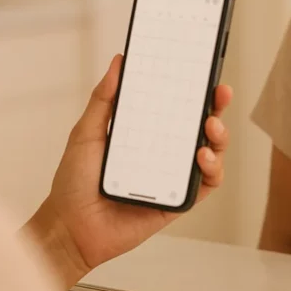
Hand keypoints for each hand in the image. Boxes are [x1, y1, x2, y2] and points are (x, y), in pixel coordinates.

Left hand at [25, 54, 231, 289]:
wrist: (69, 229)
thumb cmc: (74, 183)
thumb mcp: (87, 132)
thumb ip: (103, 98)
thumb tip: (118, 62)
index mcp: (149, 132)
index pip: (179, 106)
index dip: (195, 89)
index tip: (204, 71)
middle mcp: (167, 151)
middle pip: (203, 124)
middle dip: (218, 106)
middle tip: (220, 92)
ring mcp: (175, 175)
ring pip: (213, 150)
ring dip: (219, 136)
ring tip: (211, 126)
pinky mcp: (181, 200)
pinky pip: (208, 183)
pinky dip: (213, 168)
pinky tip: (202, 157)